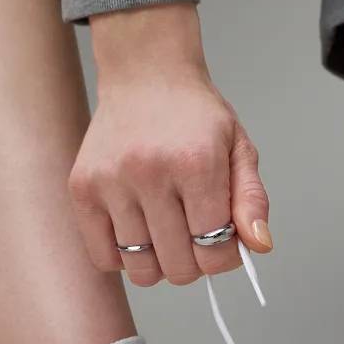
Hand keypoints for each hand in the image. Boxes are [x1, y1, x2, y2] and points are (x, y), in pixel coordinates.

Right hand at [69, 3, 272, 286]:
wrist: (146, 74)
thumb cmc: (195, 116)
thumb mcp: (239, 148)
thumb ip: (253, 200)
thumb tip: (260, 245)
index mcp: (196, 163)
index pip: (215, 249)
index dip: (225, 257)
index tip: (223, 242)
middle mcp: (149, 172)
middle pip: (179, 266)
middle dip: (195, 263)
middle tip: (195, 237)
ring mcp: (111, 182)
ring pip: (140, 269)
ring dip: (160, 265)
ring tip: (166, 236)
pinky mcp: (83, 189)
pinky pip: (103, 257)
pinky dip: (124, 258)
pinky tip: (139, 234)